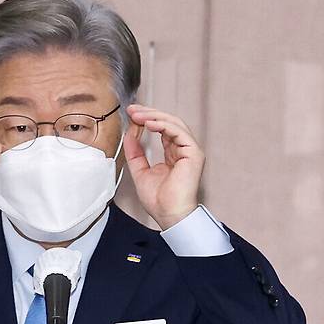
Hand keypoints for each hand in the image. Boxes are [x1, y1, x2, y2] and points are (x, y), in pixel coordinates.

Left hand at [123, 105, 204, 229]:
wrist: (168, 214)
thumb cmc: (158, 200)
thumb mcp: (139, 170)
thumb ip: (135, 152)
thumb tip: (129, 134)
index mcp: (173, 154)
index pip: (161, 129)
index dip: (147, 119)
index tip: (131, 114)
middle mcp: (183, 150)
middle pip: (168, 123)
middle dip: (149, 113)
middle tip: (133, 109)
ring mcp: (190, 151)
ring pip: (174, 124)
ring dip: (154, 116)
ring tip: (138, 115)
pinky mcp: (194, 153)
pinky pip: (179, 132)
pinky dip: (164, 125)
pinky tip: (149, 123)